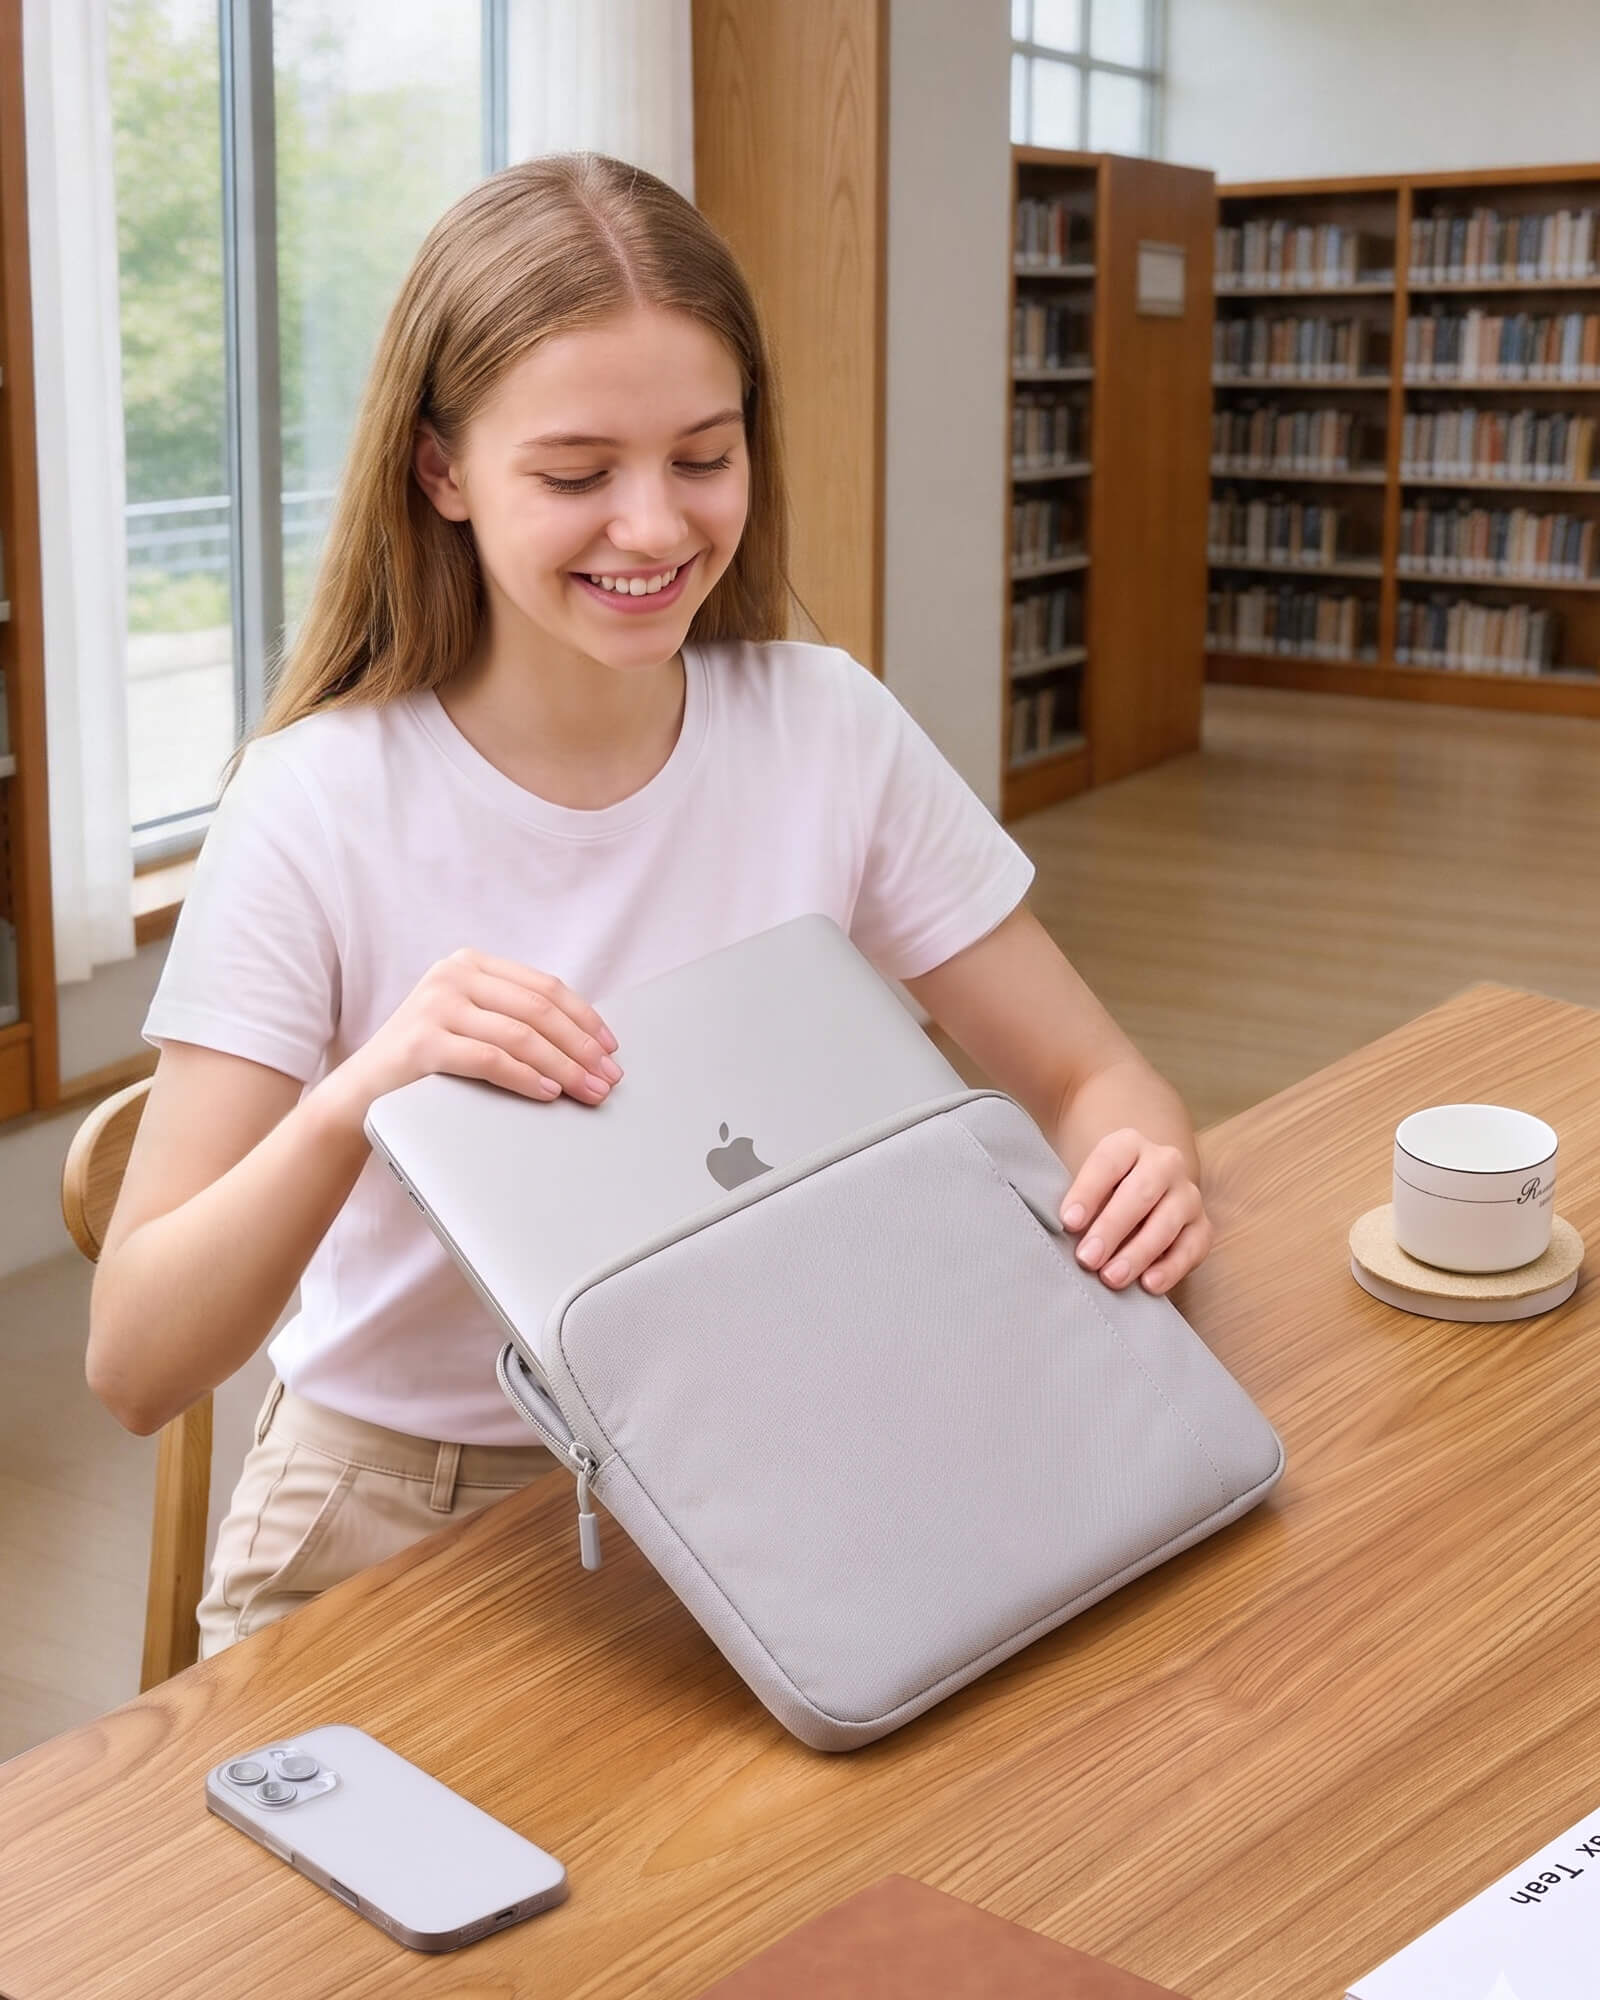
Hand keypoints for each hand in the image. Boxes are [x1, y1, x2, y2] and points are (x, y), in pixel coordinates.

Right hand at [319, 948, 621, 1137]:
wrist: (362, 1090)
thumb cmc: (427, 1061)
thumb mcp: (471, 1022)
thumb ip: (512, 1017)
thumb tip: (586, 1043)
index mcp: (471, 963)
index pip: (544, 987)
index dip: (584, 1017)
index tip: (611, 1047)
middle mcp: (452, 975)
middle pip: (538, 1009)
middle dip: (581, 1046)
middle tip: (607, 1076)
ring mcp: (435, 1005)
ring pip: (520, 1035)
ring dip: (564, 1067)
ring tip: (587, 1090)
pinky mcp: (423, 1041)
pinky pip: (491, 1060)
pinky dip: (527, 1078)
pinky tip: (548, 1092)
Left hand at [1059, 1128, 1211, 1295]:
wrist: (1138, 1193)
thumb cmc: (1100, 1191)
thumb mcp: (1080, 1178)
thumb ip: (1063, 1186)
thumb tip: (1056, 1218)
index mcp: (1129, 1144)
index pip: (1108, 1163)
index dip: (1088, 1192)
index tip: (1068, 1222)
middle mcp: (1164, 1163)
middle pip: (1140, 1193)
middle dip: (1111, 1228)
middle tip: (1086, 1259)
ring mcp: (1187, 1195)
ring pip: (1167, 1222)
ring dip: (1138, 1253)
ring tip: (1111, 1278)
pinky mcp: (1202, 1226)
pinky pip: (1192, 1247)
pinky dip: (1171, 1268)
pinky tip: (1148, 1285)